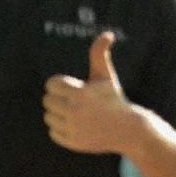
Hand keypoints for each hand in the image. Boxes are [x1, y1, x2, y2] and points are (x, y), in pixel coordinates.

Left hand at [42, 31, 155, 153]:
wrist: (127, 130)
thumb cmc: (114, 99)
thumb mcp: (106, 76)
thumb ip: (100, 53)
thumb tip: (108, 34)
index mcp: (80, 93)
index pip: (51, 84)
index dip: (60, 84)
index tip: (72, 88)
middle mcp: (75, 111)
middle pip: (47, 101)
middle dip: (58, 99)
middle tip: (72, 101)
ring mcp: (73, 129)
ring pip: (49, 117)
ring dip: (58, 114)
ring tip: (74, 113)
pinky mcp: (73, 142)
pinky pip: (53, 133)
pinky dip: (61, 129)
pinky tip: (74, 125)